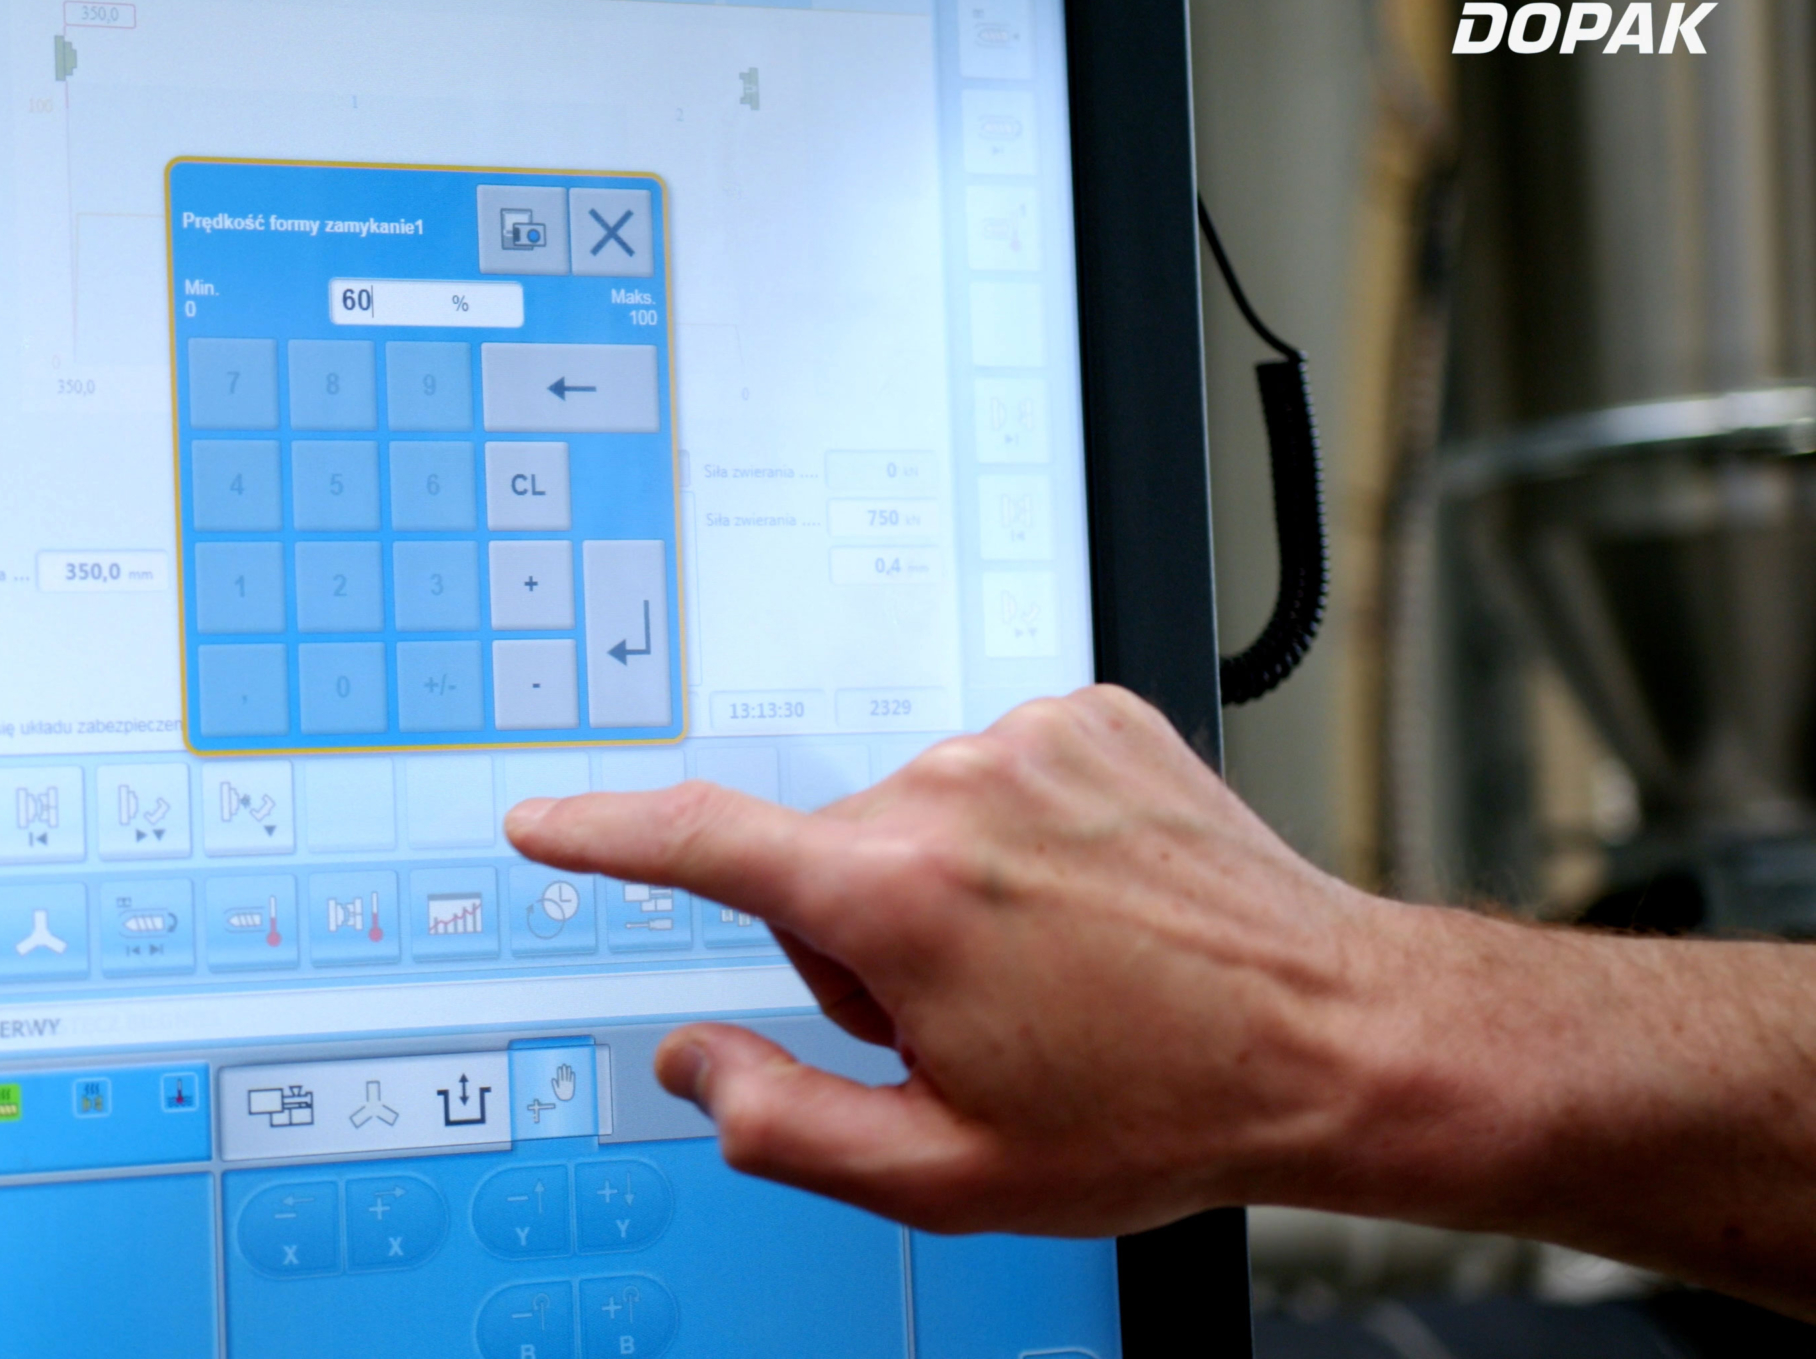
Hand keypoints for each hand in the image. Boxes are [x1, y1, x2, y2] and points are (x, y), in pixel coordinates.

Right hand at [504, 685, 1396, 1237]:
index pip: (701, 845)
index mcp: (901, 897)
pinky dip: (1020, 837)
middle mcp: (954, 789)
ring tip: (1060, 963)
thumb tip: (693, 1061)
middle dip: (866, 942)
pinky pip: (996, 773)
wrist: (1342, 1035)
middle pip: (827, 863)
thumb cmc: (1163, 1107)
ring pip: (913, 818)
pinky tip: (1093, 901)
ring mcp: (1030, 739)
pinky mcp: (1092, 715)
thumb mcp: (948, 1170)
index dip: (603, 835)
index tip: (544, 824)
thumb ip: (780, 1121)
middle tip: (981, 1017)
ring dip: (949, 891)